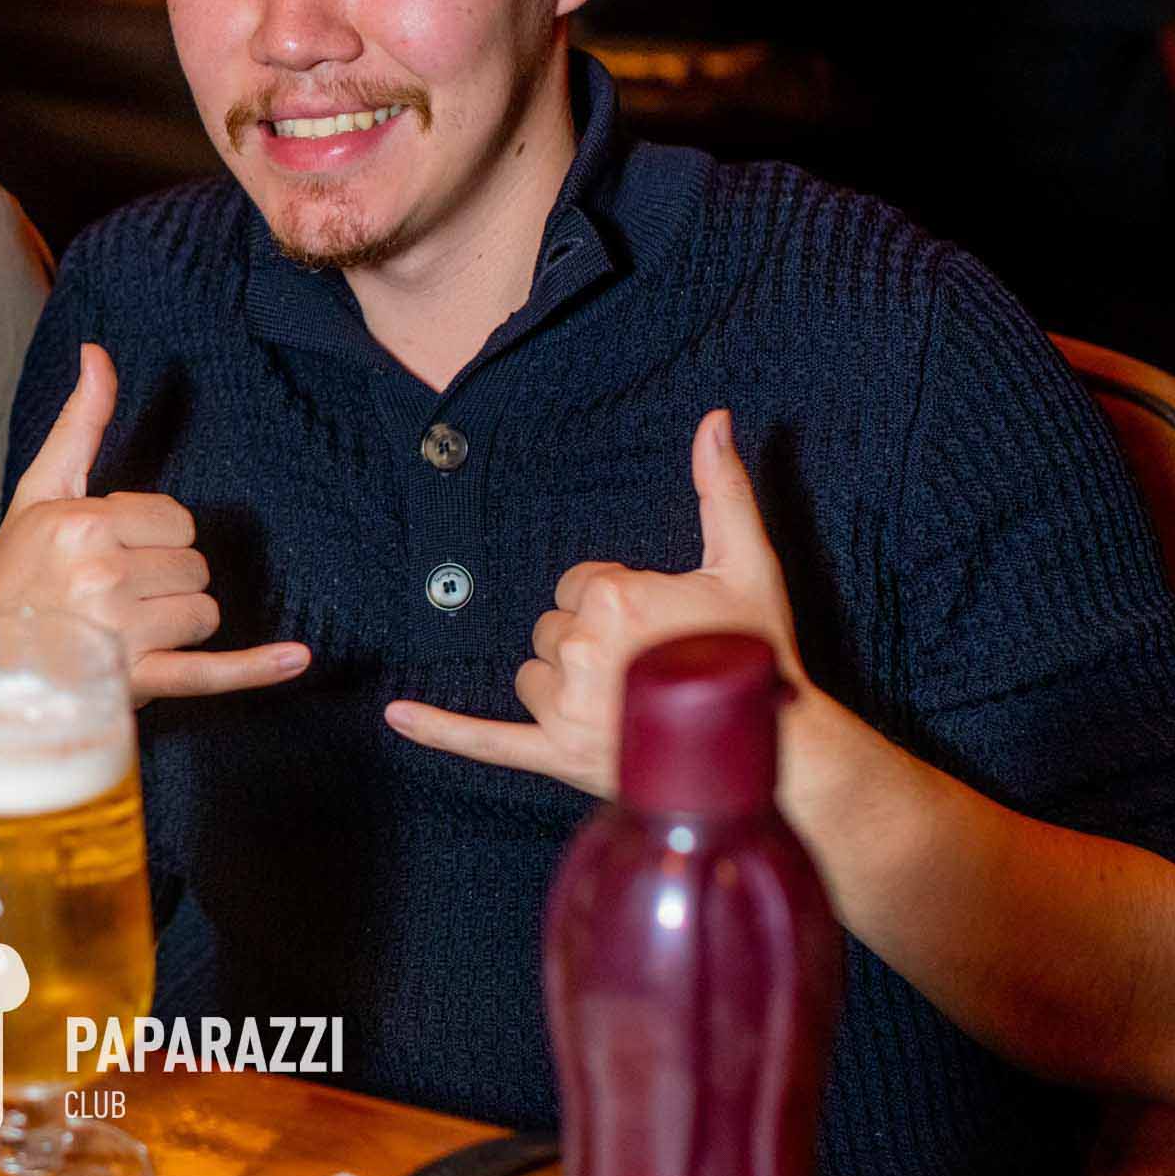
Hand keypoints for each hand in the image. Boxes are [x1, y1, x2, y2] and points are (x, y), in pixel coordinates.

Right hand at [0, 343, 308, 703]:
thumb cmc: (15, 574)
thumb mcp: (40, 493)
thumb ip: (80, 423)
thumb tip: (98, 352)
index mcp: (84, 524)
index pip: (177, 522)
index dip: (153, 539)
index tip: (112, 556)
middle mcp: (104, 575)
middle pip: (194, 568)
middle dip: (166, 580)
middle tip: (114, 598)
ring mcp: (121, 633)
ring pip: (203, 614)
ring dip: (178, 624)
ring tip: (125, 633)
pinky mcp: (136, 682)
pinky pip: (209, 673)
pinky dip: (256, 669)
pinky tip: (297, 658)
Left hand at [384, 409, 801, 798]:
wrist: (777, 755)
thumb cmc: (758, 653)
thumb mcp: (747, 564)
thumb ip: (721, 488)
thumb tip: (713, 418)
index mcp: (616, 598)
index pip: (580, 583)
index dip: (619, 600)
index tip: (662, 626)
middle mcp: (581, 650)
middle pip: (551, 627)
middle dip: (590, 641)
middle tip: (649, 667)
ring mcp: (566, 710)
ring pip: (531, 676)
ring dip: (563, 684)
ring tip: (626, 701)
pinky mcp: (557, 757)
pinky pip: (486, 742)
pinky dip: (442, 730)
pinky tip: (397, 714)